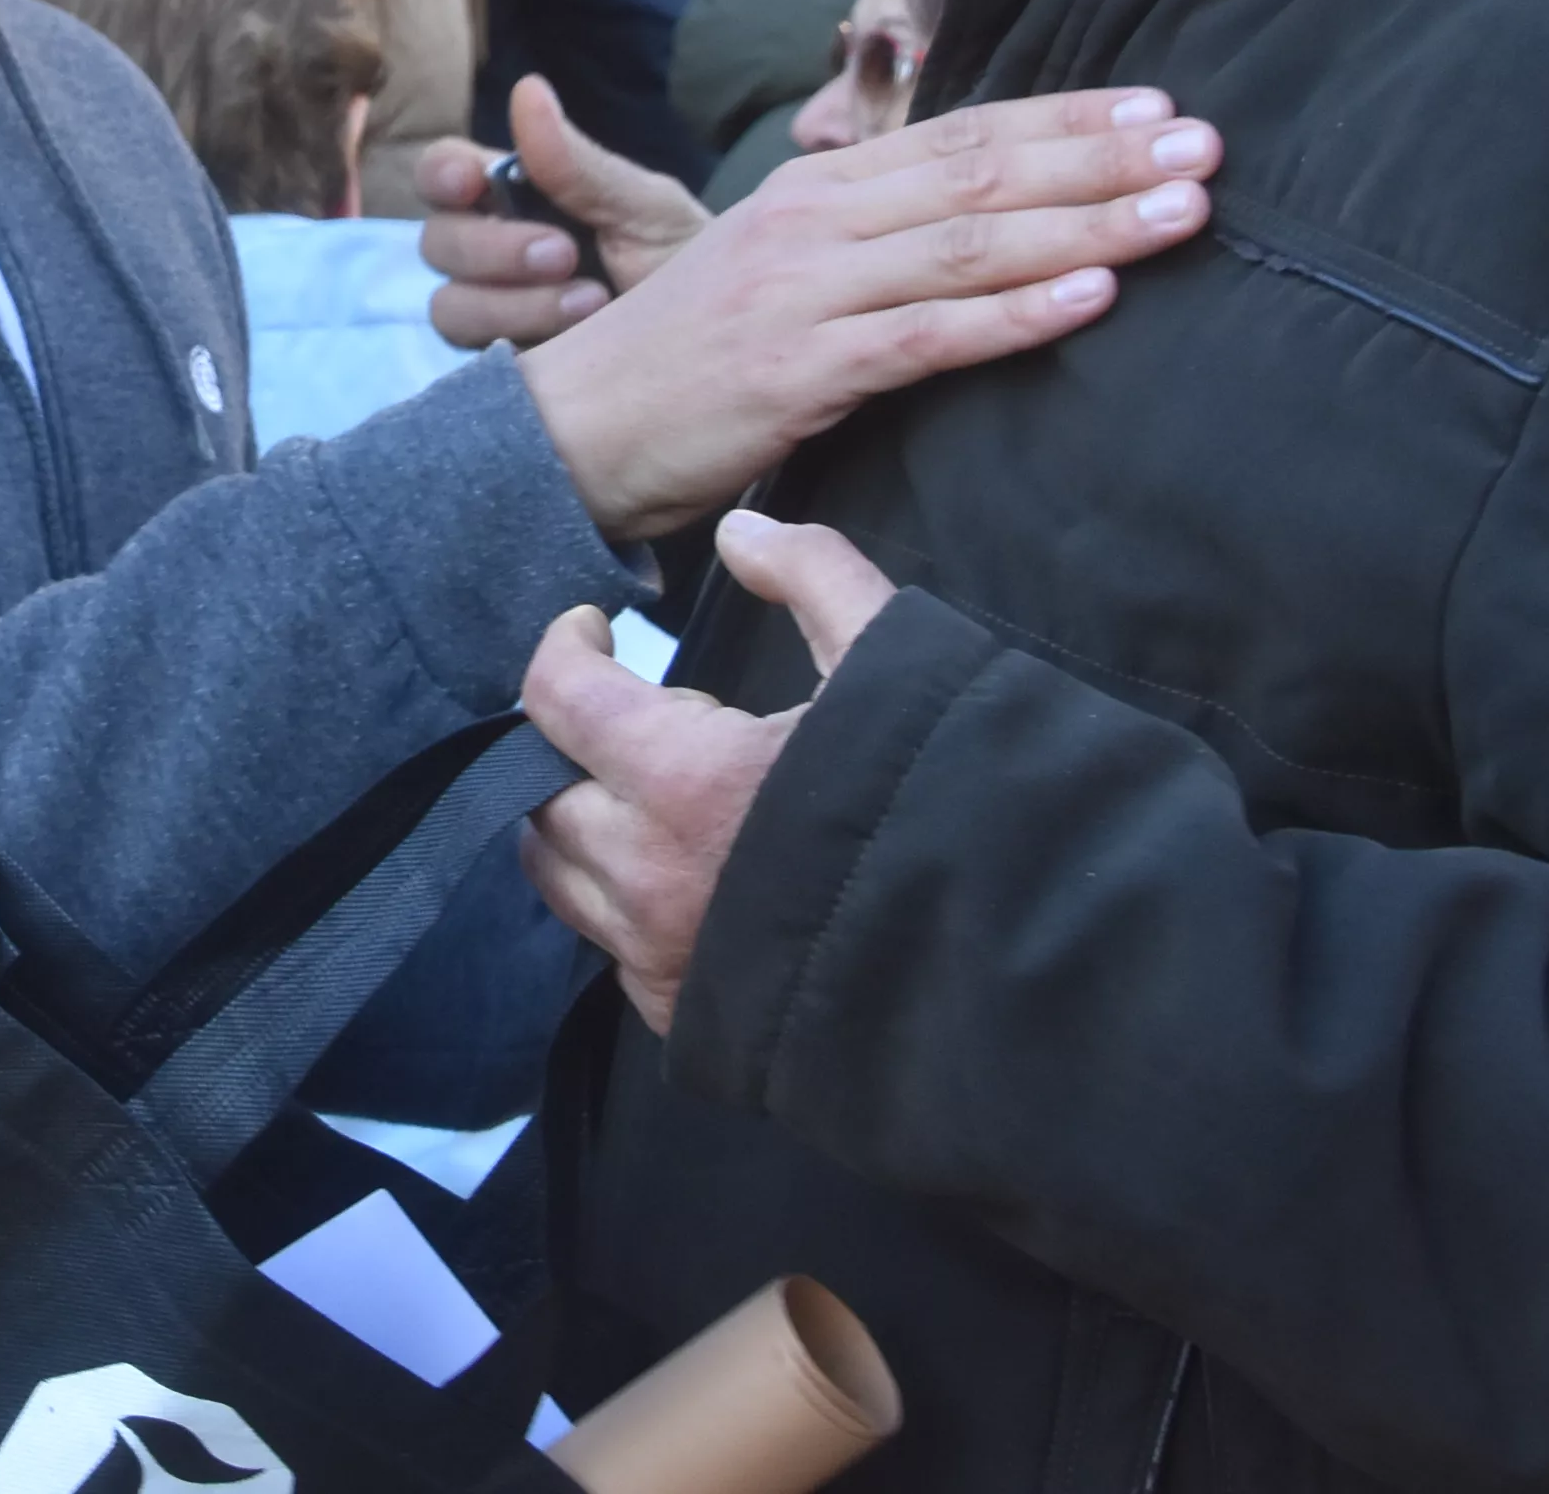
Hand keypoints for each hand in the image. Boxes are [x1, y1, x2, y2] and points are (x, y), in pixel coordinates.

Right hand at [414, 76, 707, 350]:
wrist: (725, 345)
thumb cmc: (685, 263)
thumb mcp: (645, 207)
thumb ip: (579, 165)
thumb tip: (526, 89)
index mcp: (516, 196)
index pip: (445, 172)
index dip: (442, 174)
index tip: (471, 183)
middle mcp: (492, 253)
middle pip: (437, 241)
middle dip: (493, 247)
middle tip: (564, 254)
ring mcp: (494, 314)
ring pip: (449, 305)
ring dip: (512, 303)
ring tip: (592, 303)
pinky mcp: (504, 370)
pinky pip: (475, 362)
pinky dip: (521, 343)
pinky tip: (578, 341)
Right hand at [515, 88, 1215, 542]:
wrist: (571, 430)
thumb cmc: (687, 357)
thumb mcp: (775, 270)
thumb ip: (868, 238)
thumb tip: (979, 220)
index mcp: (812, 186)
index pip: (960, 132)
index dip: (1066, 119)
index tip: (1161, 109)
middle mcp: (812, 220)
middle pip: (981, 173)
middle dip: (1104, 159)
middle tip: (1206, 145)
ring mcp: (805, 291)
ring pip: (969, 245)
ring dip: (1088, 225)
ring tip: (1182, 211)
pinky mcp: (800, 369)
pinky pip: (928, 336)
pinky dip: (1015, 314)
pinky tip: (1091, 299)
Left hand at [520, 511, 892, 1034]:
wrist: (1006, 960)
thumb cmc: (939, 802)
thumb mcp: (890, 659)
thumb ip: (812, 573)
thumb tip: (741, 533)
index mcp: (681, 779)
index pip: (556, 695)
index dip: (565, 646)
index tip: (594, 630)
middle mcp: (646, 874)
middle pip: (543, 794)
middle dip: (575, 745)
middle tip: (651, 721)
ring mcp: (657, 956)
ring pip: (562, 877)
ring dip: (586, 825)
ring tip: (660, 795)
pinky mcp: (677, 1015)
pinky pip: (610, 946)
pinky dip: (626, 901)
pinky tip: (694, 876)